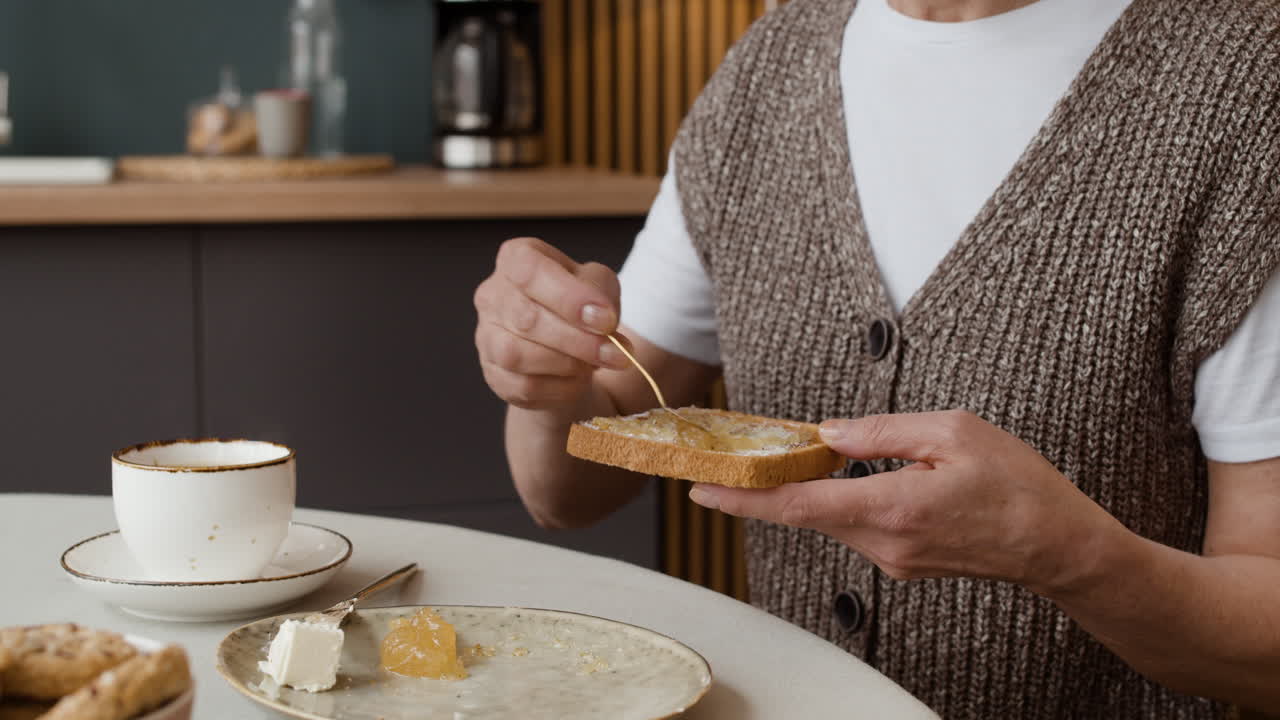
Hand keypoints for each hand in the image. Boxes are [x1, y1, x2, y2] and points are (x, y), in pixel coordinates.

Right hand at [474, 237, 630, 411]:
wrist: (567, 342)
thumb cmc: (579, 304)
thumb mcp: (598, 282)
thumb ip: (600, 292)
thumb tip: (601, 322)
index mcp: (516, 258)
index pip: (530, 272)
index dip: (570, 298)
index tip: (606, 320)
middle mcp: (493, 295)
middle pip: (526, 319)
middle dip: (579, 341)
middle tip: (616, 354)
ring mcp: (487, 336)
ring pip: (518, 356)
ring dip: (568, 365)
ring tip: (596, 365)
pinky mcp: (494, 374)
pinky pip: (523, 387)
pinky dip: (560, 388)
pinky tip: (579, 379)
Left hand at [689, 410, 1124, 593]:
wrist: (1058, 547)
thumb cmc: (1018, 484)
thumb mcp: (953, 431)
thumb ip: (882, 431)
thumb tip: (828, 434)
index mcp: (893, 506)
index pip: (799, 506)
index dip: (745, 498)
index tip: (703, 489)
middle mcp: (885, 543)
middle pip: (807, 514)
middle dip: (769, 486)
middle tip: (736, 457)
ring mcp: (893, 560)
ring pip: (831, 519)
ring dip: (808, 492)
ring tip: (797, 458)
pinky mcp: (902, 564)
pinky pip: (855, 527)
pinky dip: (839, 503)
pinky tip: (845, 479)